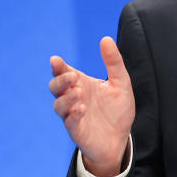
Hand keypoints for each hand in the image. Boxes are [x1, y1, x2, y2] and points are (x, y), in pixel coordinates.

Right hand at [49, 36, 135, 176]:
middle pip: (55, 87)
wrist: (121, 138)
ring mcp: (73, 115)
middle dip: (60, 81)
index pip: (64, 72)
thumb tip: (105, 38)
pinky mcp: (77, 130)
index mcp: (81, 84)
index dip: (58, 66)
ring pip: (59, 105)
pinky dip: (73, 115)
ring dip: (67, 98)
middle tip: (73, 77)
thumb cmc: (118, 110)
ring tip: (79, 93)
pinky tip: (81, 109)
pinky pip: (69, 122)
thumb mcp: (121, 82)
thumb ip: (114, 62)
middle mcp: (74, 98)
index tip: (56, 60)